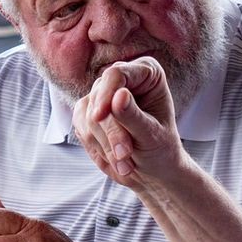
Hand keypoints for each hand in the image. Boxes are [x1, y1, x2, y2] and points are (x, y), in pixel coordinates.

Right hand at [72, 57, 192, 189]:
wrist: (152, 168)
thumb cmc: (160, 148)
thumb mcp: (152, 135)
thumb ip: (134, 116)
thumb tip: (119, 95)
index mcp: (146, 73)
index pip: (116, 74)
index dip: (106, 94)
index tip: (99, 117)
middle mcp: (121, 79)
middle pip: (99, 98)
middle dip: (110, 131)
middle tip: (124, 155)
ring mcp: (101, 95)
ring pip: (87, 115)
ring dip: (104, 144)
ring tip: (125, 164)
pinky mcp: (86, 112)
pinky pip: (80, 127)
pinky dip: (97, 147)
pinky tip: (114, 159)